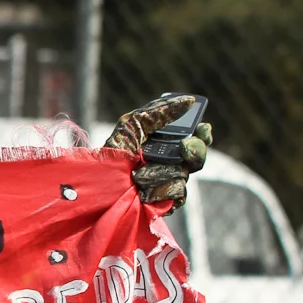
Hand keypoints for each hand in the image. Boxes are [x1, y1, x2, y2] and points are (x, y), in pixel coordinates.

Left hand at [102, 95, 211, 214]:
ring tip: (137, 176)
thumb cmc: (114, 151)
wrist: (98, 183)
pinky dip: (160, 190)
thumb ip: (159, 112)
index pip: (198, 139)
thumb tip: (188, 100)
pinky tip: (143, 191)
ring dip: (160, 173)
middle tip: (183, 147)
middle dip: (193, 150)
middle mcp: (173, 163)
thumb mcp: (132, 124)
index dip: (204, 134)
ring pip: (184, 175)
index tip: (202, 128)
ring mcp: (171, 183)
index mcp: (168, 144)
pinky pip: (177, 194)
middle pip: (198, 157)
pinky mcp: (166, 202)